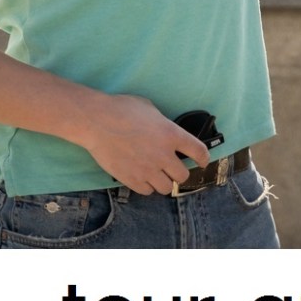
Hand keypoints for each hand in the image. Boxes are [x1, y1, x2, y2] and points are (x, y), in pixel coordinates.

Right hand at [74, 92, 209, 194]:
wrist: (97, 121)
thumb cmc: (122, 109)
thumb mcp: (150, 109)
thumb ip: (163, 125)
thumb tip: (165, 133)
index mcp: (171, 134)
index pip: (199, 151)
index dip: (203, 158)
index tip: (202, 161)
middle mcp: (163, 155)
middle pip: (183, 176)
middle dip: (179, 172)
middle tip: (172, 168)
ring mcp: (147, 169)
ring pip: (166, 188)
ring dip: (164, 182)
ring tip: (157, 175)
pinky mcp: (131, 179)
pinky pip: (147, 191)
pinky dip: (147, 186)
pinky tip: (142, 178)